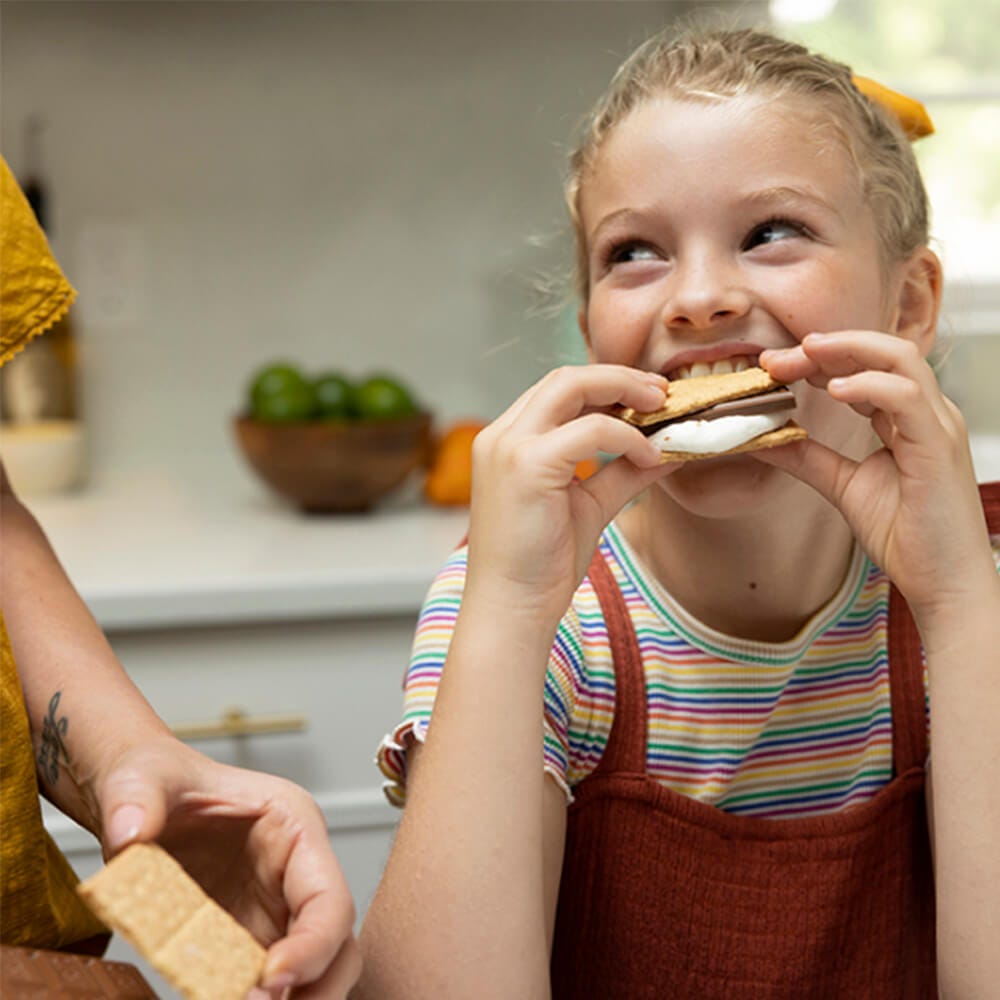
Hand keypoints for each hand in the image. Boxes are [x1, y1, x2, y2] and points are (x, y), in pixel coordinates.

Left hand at [96, 738, 359, 998]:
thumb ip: (135, 800)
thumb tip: (128, 833)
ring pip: (316, 967)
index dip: (314, 943)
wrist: (137, 798)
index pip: (328, 895)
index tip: (271, 979)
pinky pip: (268, 981)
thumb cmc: (158, 776)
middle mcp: (295, 872)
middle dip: (316, 985)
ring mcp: (274, 908)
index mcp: (292, 826)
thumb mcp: (142, 778)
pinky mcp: (247, 937)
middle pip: (338, 941)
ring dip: (294, 998)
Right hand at [466, 364, 670, 624]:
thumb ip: (620, 473)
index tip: (648, 397)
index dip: (605, 385)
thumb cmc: (541, 566)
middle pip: (564, 377)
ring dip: (625, 391)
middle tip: (663, 392)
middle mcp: (500, 436)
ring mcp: (509, 447)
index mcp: (506, 443)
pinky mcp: (528, 465)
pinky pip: (591, 429)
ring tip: (663, 409)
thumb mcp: (588, 506)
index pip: (556, 392)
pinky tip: (650, 457)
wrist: (512, 609)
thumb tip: (667, 451)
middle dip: (619, 377)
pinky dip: (628, 437)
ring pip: (573, 386)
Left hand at [760, 332, 993, 627]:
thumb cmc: (906, 536)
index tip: (773, 364)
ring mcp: (937, 425)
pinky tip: (832, 390)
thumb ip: (806, 457)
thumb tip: (761, 437)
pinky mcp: (938, 446)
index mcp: (906, 417)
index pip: (864, 367)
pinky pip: (907, 397)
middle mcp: (926, 412)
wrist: (943, 583)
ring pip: (899, 359)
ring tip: (802, 356)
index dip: (818, 359)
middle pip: (879, 352)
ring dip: (846, 351)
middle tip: (775, 357)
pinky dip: (869, 385)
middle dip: (825, 347)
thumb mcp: (842, 485)